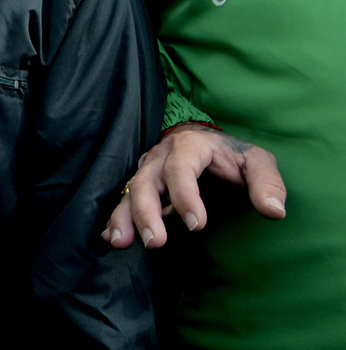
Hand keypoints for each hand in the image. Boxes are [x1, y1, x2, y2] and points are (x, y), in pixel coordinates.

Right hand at [104, 123, 285, 248]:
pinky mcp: (141, 184)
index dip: (185, 196)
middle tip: (156, 242)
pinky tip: (111, 237)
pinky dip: (115, 218)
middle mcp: (161, 156)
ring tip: (121, 242)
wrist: (208, 143)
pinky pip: (123, 200)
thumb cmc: (234, 156)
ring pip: (129, 191)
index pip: (180, 169)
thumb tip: (274, 211)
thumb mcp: (258, 162)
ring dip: (124, 217)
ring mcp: (147, 170)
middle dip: (147, 212)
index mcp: (190, 146)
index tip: (196, 226)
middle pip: (146, 181)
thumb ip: (267, 183)